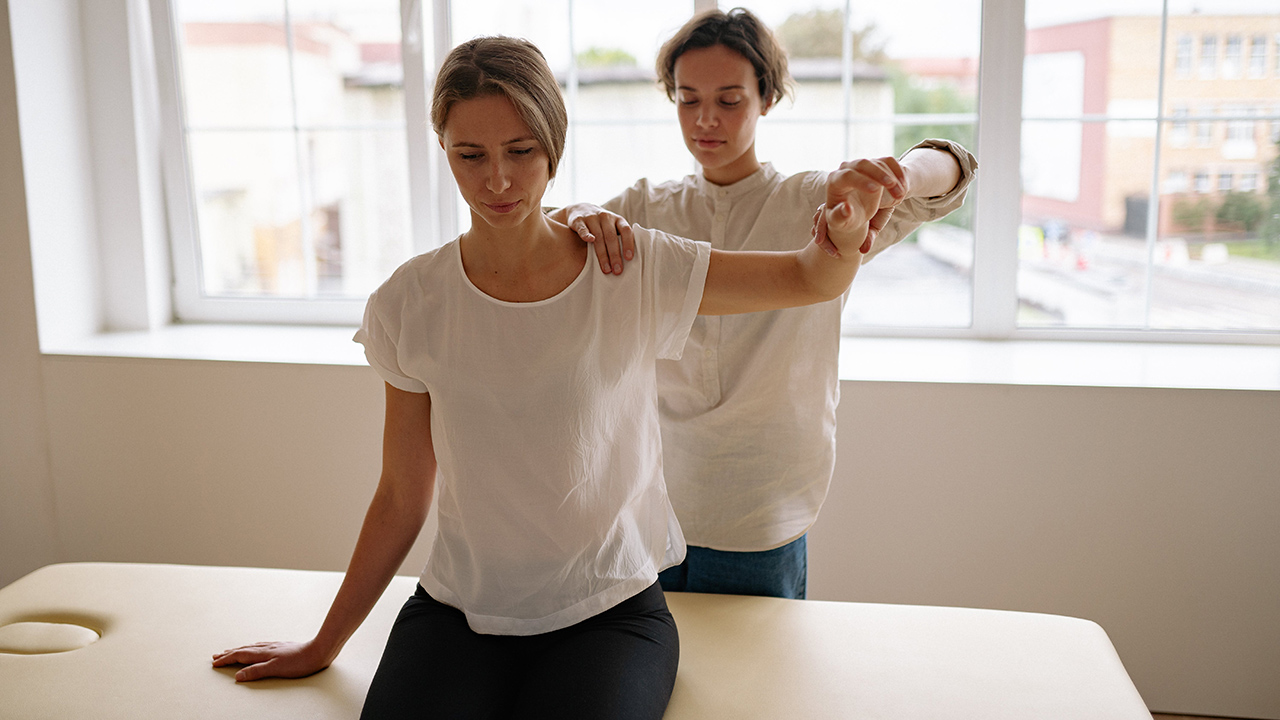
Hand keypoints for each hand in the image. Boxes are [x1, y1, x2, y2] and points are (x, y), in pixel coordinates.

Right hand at [212, 639, 331, 681]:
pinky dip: (252, 647)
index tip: (214, 663)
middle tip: (216, 656)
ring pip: (251, 647)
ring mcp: (274, 647)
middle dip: (228, 654)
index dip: (226, 660)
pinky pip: (261, 646)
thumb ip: (256, 672)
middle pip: (243, 650)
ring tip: (230, 650)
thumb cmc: (299, 662)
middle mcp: (267, 648)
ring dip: (239, 649)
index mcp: (263, 654)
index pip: (239, 656)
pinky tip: (256, 647)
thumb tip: (238, 676)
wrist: (318, 651)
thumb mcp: (275, 669)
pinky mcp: (281, 647)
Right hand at [565, 204, 633, 274]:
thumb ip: (621, 239)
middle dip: (615, 255)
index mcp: (618, 220)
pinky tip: (590, 241)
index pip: (626, 231)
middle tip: (617, 270)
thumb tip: (630, 261)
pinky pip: (583, 228)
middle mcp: (606, 217)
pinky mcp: (578, 220)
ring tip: (606, 269)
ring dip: (602, 254)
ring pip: (598, 236)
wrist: (581, 209)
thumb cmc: (602, 225)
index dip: (628, 244)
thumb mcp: (614, 227)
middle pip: (611, 237)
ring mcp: (592, 218)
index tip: (629, 258)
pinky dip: (586, 234)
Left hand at [812, 156, 907, 256]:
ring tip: (900, 196)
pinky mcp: (877, 162)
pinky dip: (898, 173)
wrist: (863, 207)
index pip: (846, 175)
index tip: (876, 190)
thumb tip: (851, 220)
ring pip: (878, 163)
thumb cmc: (852, 217)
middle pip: (863, 163)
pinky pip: (889, 162)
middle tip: (895, 192)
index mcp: (835, 182)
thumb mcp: (848, 222)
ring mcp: (862, 163)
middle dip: (879, 175)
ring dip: (892, 178)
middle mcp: (847, 168)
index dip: (861, 181)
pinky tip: (903, 189)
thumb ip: (845, 223)